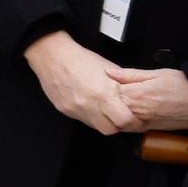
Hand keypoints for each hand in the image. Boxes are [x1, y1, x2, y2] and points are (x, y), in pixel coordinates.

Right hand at [24, 30, 141, 135]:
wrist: (53, 56)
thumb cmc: (81, 59)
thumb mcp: (110, 69)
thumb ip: (122, 86)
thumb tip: (133, 97)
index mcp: (103, 93)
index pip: (124, 120)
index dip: (132, 121)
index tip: (134, 117)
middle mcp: (88, 105)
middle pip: (110, 130)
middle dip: (117, 125)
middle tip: (120, 116)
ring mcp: (75, 109)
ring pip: (95, 126)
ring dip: (102, 121)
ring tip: (103, 108)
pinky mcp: (65, 110)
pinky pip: (82, 119)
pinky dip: (89, 115)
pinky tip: (89, 103)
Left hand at [111, 68, 187, 134]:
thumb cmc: (186, 86)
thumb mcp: (158, 73)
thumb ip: (131, 74)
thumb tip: (110, 72)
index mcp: (137, 94)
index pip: (109, 92)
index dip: (107, 86)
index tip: (107, 81)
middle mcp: (138, 111)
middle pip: (111, 107)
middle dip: (109, 100)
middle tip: (111, 91)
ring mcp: (143, 122)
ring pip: (118, 119)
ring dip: (116, 111)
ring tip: (121, 101)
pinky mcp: (149, 129)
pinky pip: (130, 127)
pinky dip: (126, 120)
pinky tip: (129, 112)